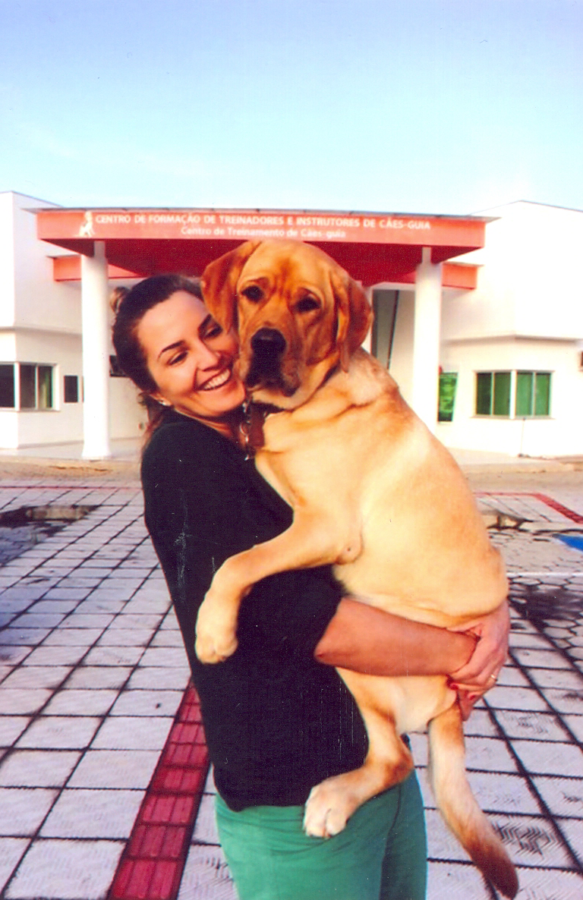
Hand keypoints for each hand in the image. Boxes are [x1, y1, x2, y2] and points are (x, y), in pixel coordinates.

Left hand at [447, 600, 509, 717]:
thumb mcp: (466, 614)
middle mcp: (500, 651)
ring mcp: (503, 655)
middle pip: (482, 680)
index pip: (474, 670)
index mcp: (491, 642)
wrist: (495, 599)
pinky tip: (469, 693)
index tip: (448, 678)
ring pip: (489, 682)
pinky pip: (493, 677)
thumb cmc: (478, 605)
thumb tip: (442, 638)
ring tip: (457, 689)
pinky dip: (481, 687)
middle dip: (465, 685)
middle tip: (449, 685)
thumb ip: (456, 628)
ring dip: (473, 689)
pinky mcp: (501, 657)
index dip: (460, 677)